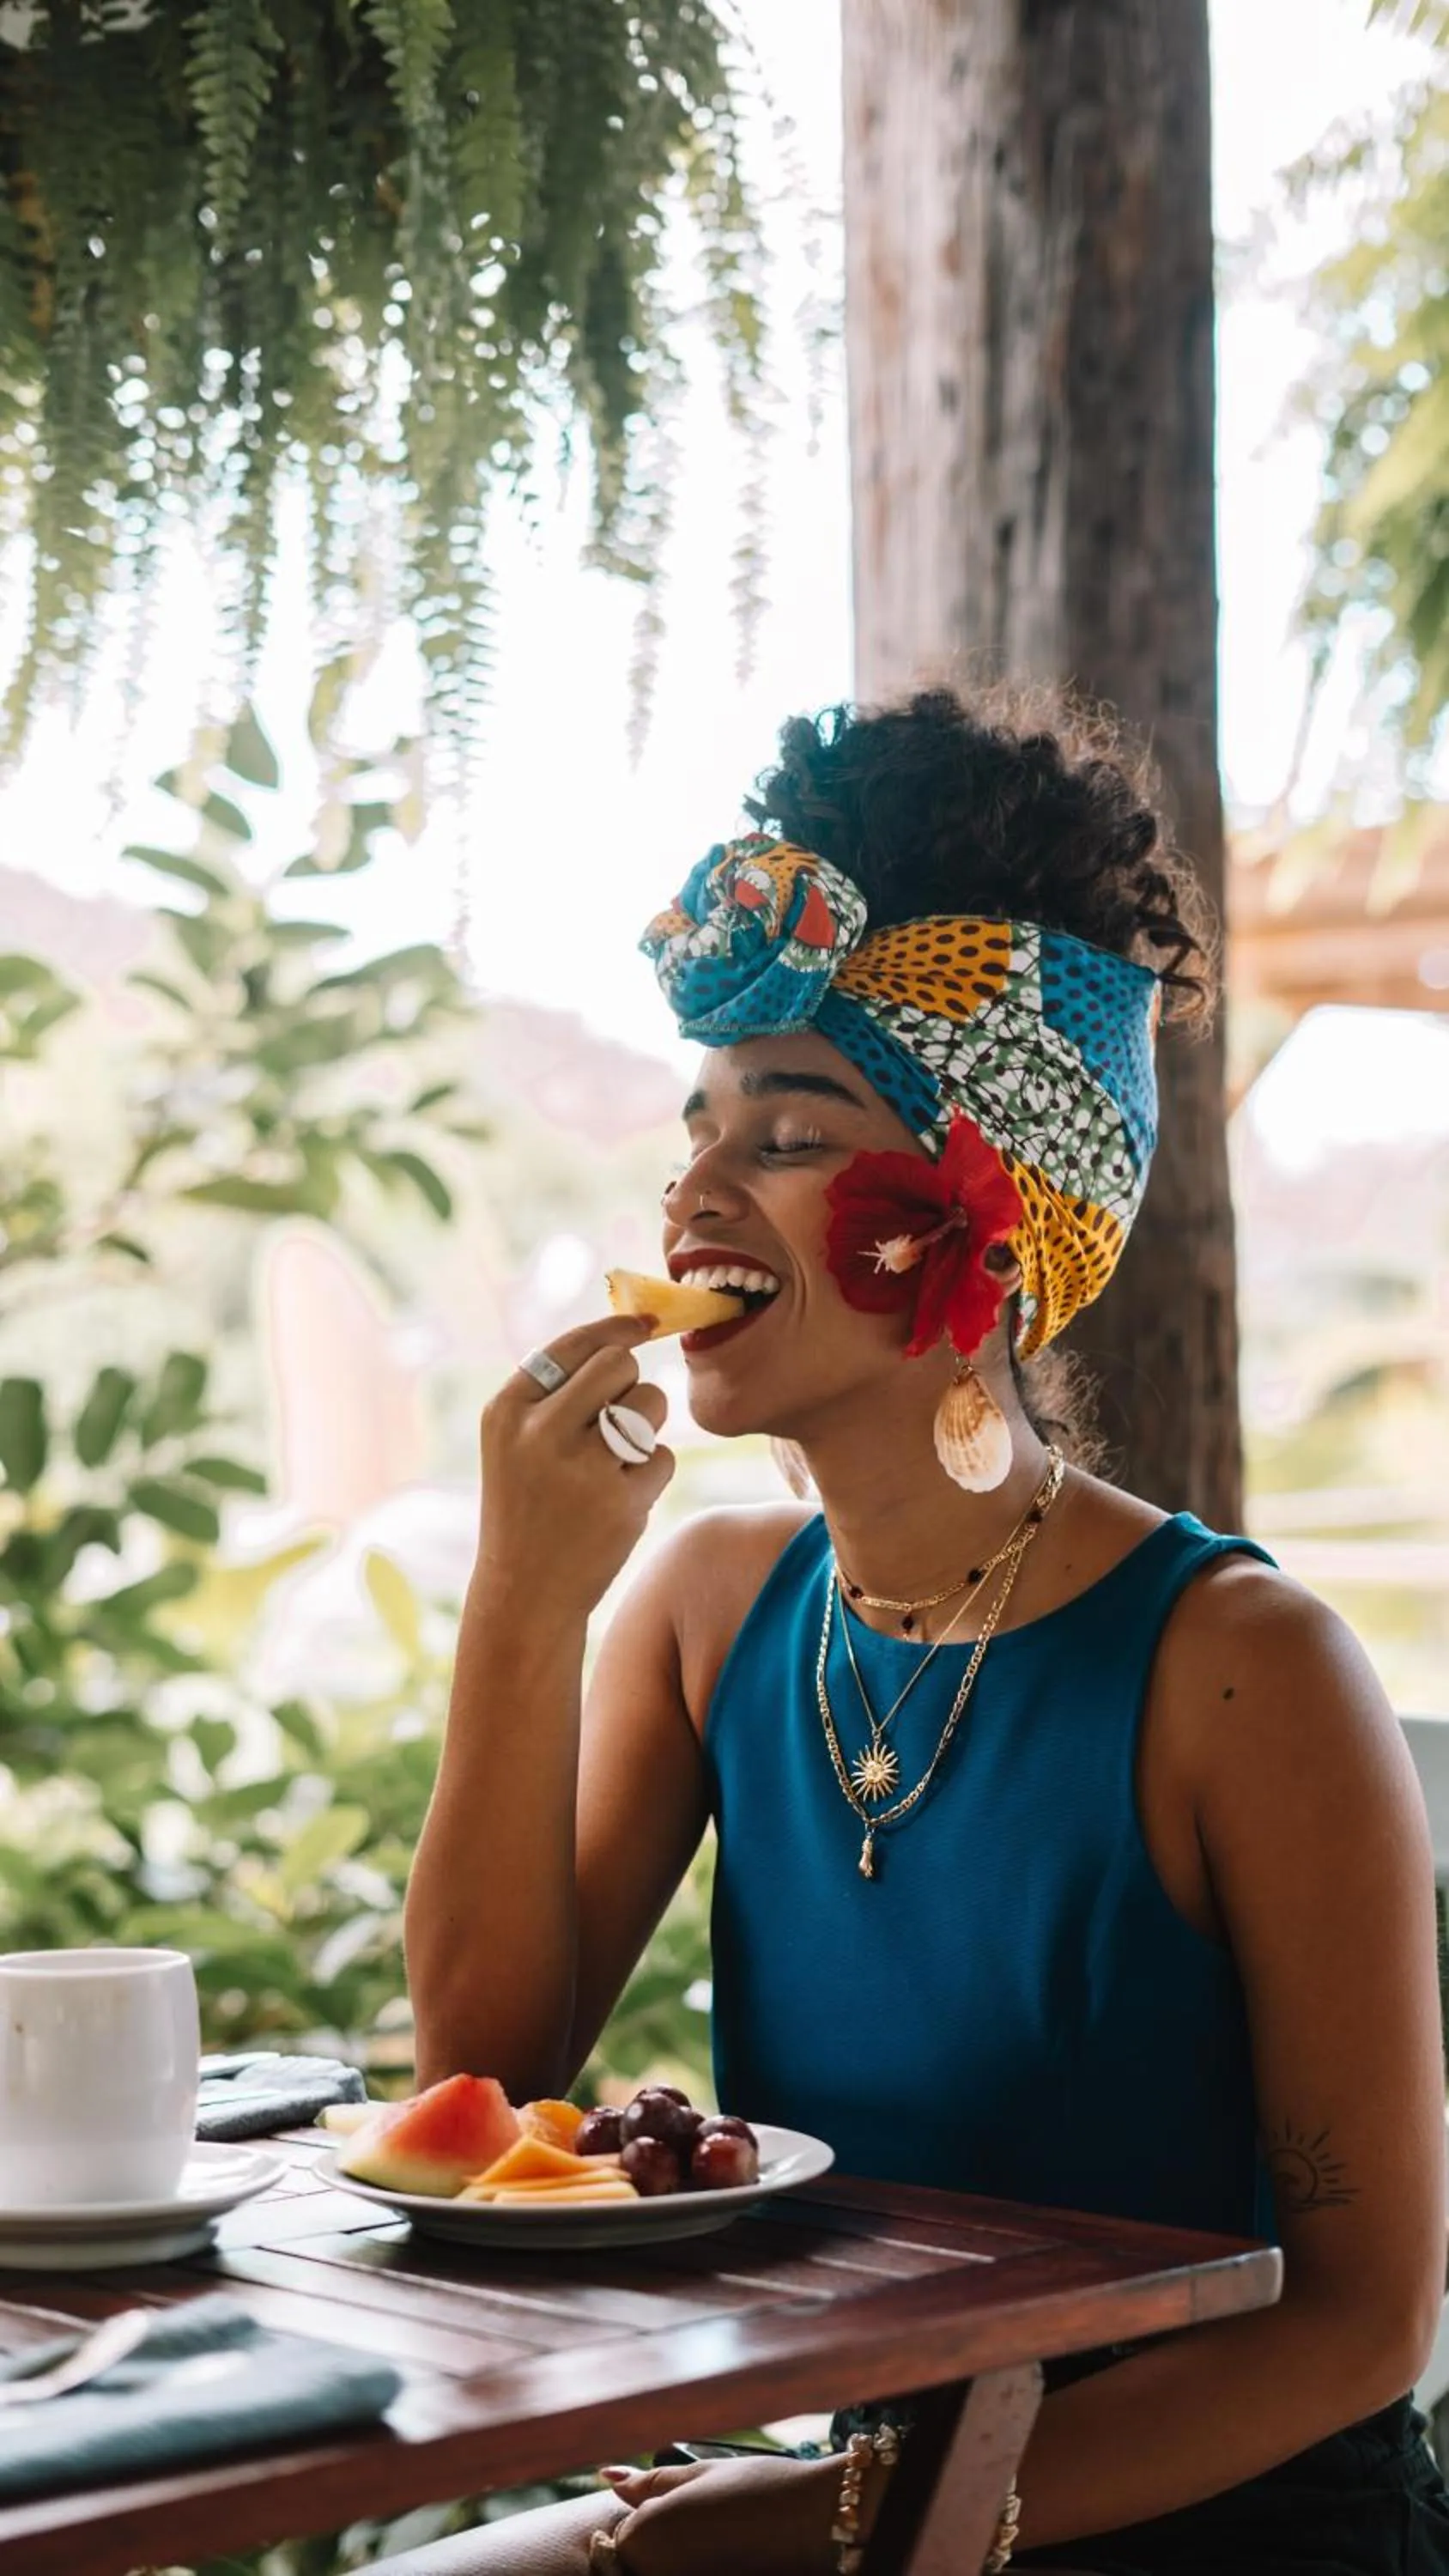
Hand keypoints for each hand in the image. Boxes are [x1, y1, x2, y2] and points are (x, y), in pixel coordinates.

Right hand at [476, 1316, 675, 1623]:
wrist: (525, 1592)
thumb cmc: (527, 1504)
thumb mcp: (515, 1442)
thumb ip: (557, 1389)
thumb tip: (629, 1333)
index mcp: (507, 1411)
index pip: (573, 1345)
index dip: (617, 1328)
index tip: (643, 1324)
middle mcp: (539, 1433)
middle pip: (619, 1365)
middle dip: (631, 1382)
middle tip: (618, 1413)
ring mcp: (581, 1468)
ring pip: (650, 1404)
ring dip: (646, 1425)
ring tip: (615, 1459)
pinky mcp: (621, 1502)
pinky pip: (664, 1457)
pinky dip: (651, 1474)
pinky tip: (619, 1499)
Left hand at [598, 2453, 846, 2575]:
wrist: (815, 2522)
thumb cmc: (758, 2489)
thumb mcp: (699, 2475)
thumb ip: (649, 2483)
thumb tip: (607, 2477)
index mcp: (645, 2536)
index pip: (620, 2539)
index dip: (648, 2522)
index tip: (688, 2513)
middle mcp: (656, 2571)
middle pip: (638, 2563)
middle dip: (659, 2548)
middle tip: (706, 2528)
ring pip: (663, 2571)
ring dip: (680, 2558)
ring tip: (716, 2540)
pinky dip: (696, 2567)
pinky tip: (724, 2554)